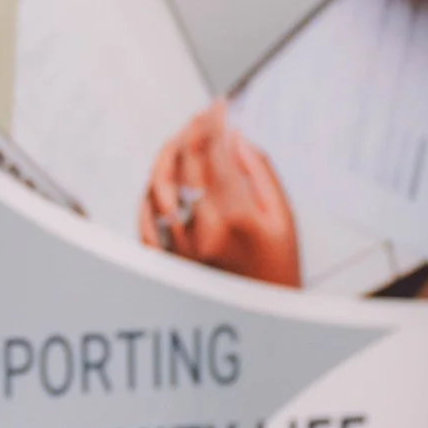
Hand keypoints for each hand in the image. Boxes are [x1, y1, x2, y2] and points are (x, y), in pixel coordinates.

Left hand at [141, 102, 300, 287]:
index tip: (218, 105)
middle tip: (202, 118)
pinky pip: (144, 218)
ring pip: (156, 186)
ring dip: (166, 157)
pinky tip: (162, 179)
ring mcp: (177, 246)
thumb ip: (258, 172)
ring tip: (181, 140)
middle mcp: (200, 230)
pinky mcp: (165, 259)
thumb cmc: (279, 270)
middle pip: (182, 164)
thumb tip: (233, 137)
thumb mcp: (283, 218)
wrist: (263, 322)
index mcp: (235, 216)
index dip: (213, 122)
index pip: (214, 152)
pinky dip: (150, 193)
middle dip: (191, 132)